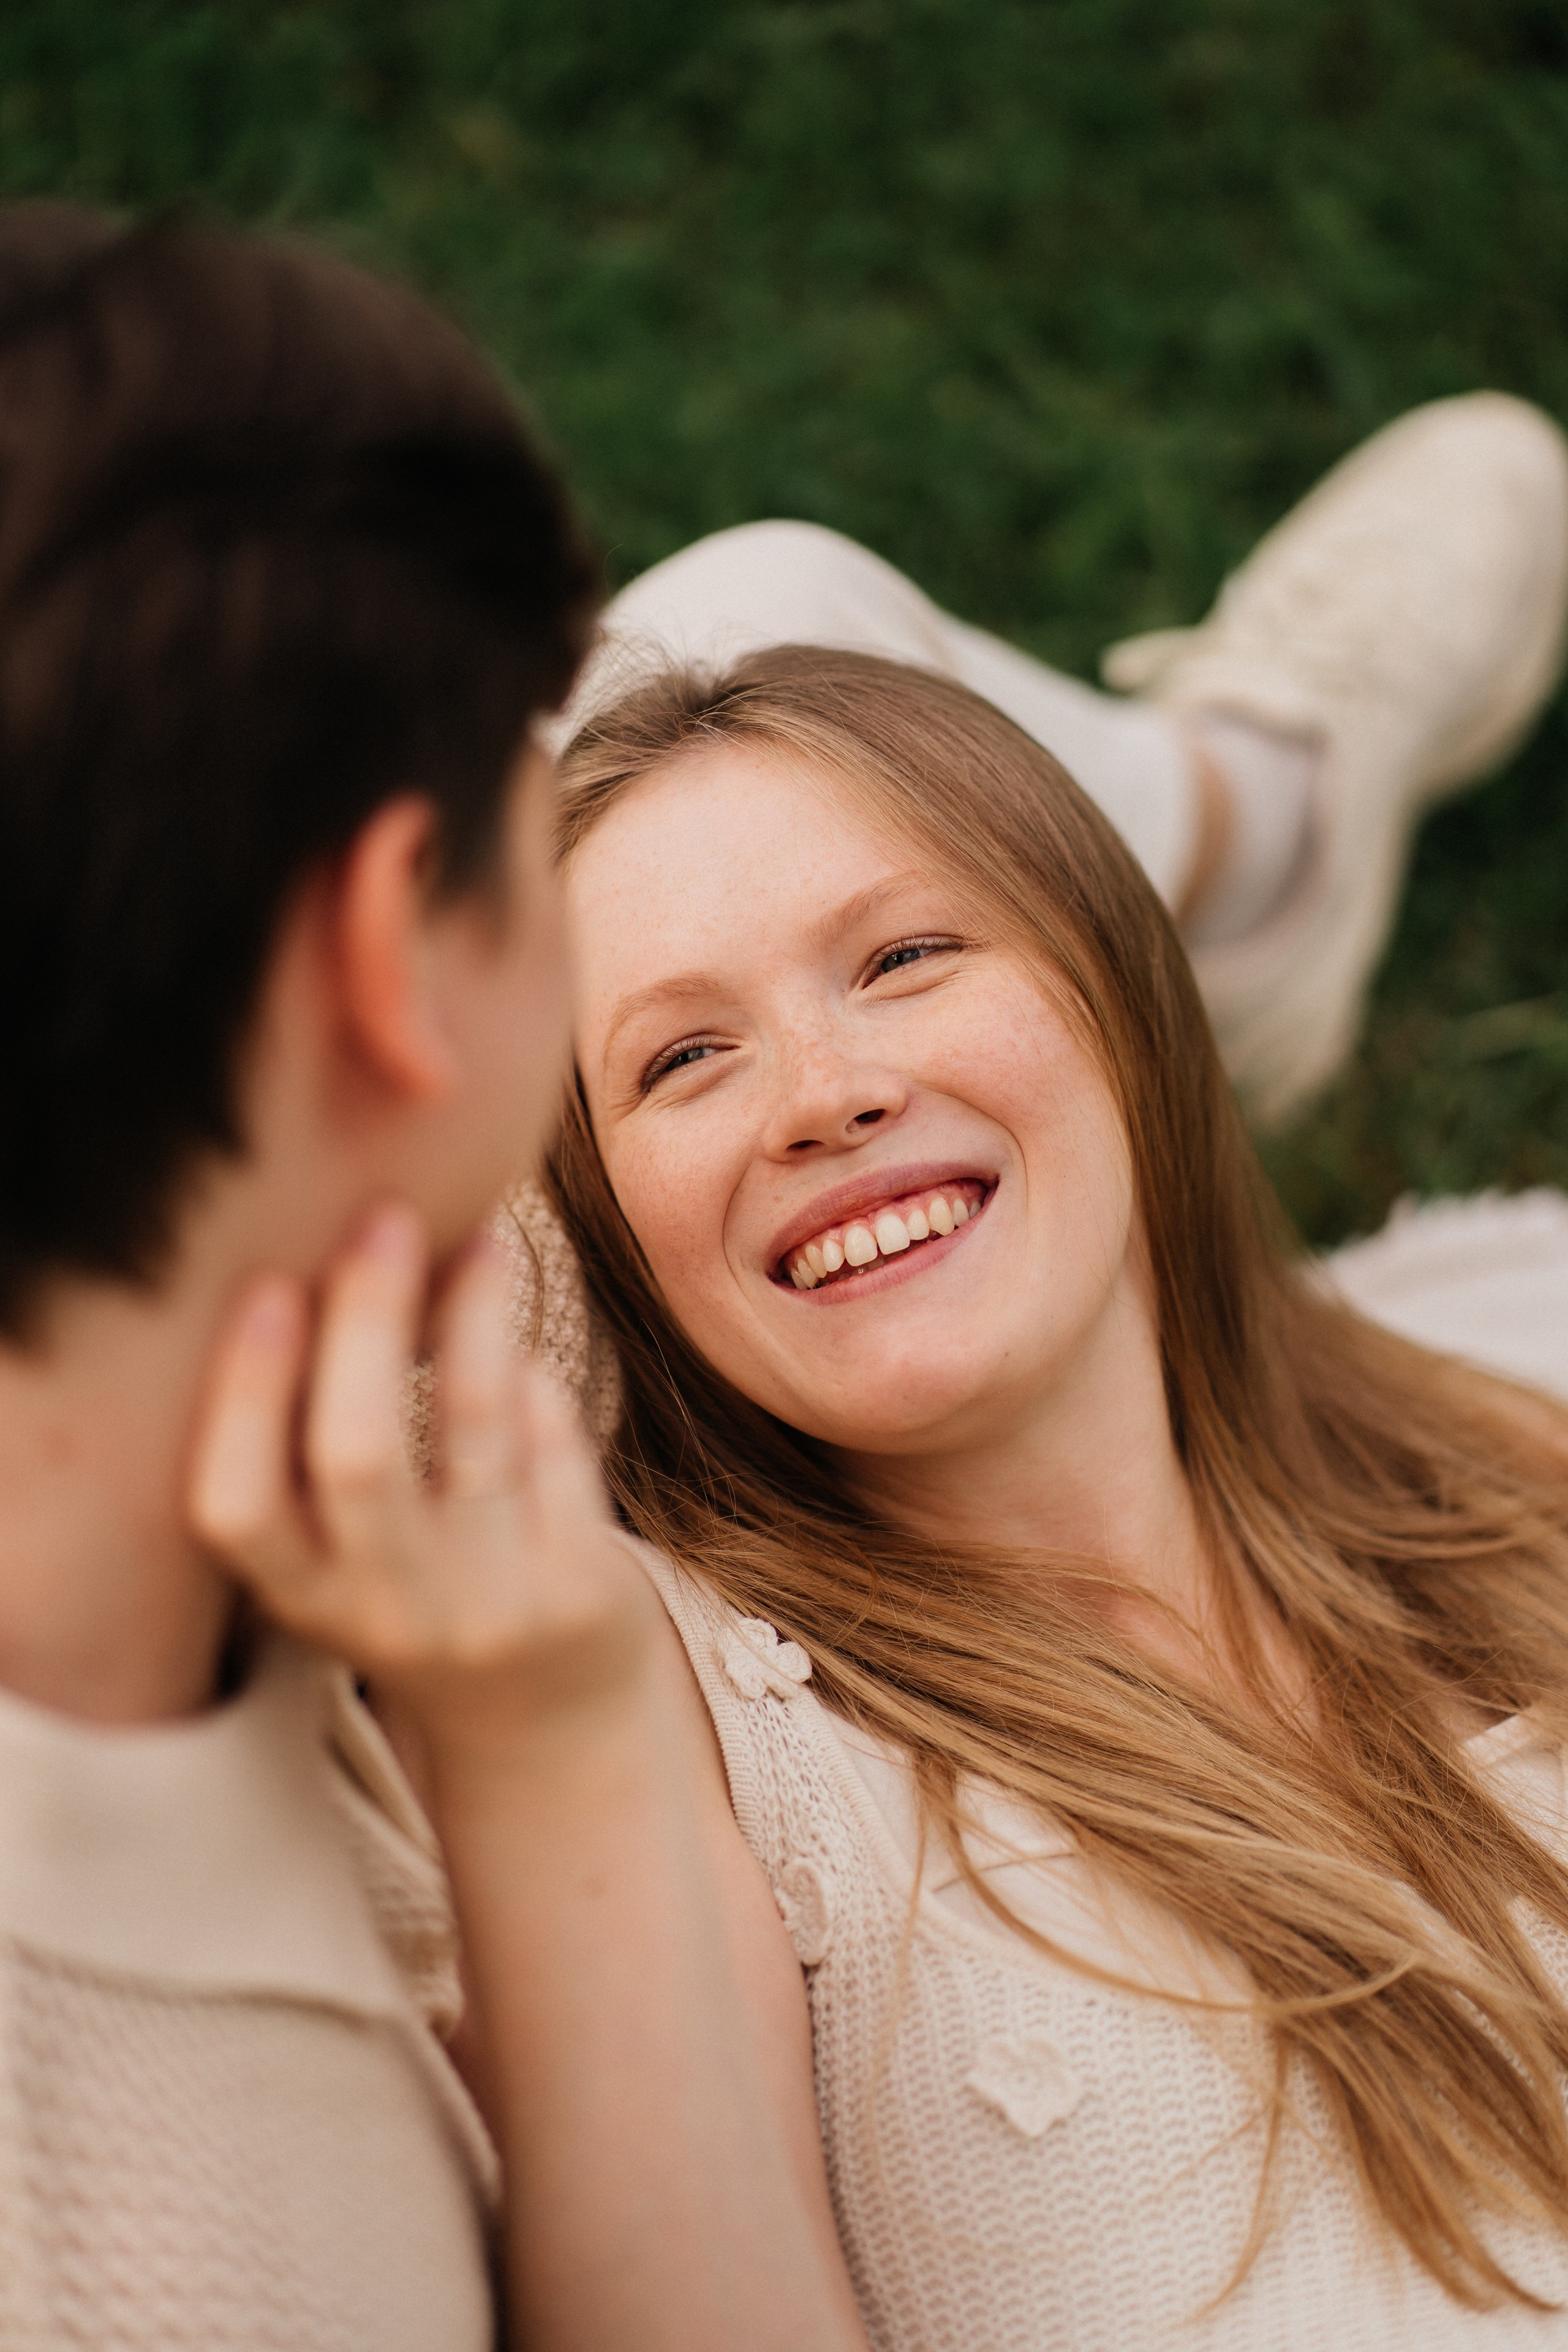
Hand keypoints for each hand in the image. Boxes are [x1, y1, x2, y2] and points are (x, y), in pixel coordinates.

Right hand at [188, 1201, 655, 1777]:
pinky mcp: (578, 1587)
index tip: (266, 1284)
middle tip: (383, 1220)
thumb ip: (313, 1446)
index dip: (246, 1393)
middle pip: (359, 1455)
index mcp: (300, 1597)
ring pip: (475, 1430)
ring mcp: (488, 1605)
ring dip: (473, 1317)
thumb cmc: (422, 1587)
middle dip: (368, 1322)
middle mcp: (387, 1611)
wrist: (548, 1719)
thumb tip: (323, 1258)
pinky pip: (554, 1446)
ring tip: (481, 1242)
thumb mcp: (344, 1552)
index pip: (237, 1504)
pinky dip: (534, 1383)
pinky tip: (520, 1350)